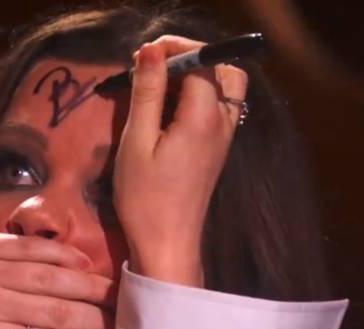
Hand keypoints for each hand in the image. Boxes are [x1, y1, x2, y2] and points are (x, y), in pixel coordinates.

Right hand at [113, 35, 247, 284]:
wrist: (167, 244)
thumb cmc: (145, 197)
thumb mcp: (136, 142)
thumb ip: (147, 93)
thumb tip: (151, 50)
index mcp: (203, 117)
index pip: (201, 61)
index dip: (175, 49)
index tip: (143, 56)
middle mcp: (222, 122)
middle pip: (223, 68)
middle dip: (191, 57)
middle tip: (154, 67)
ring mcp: (225, 137)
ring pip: (227, 86)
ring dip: (199, 74)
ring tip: (162, 85)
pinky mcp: (218, 149)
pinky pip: (221, 106)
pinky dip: (201, 94)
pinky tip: (171, 108)